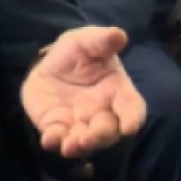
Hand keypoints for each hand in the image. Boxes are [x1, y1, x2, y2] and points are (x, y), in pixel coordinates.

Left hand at [22, 26, 146, 158]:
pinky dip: (54, 142)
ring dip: (79, 146)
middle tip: (88, 137)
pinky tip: (49, 140)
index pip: (132, 108)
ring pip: (84, 141)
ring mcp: (79, 123)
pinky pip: (57, 138)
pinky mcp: (56, 126)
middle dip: (100, 137)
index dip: (132, 118)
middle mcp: (101, 112)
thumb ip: (101, 40)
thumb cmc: (76, 52)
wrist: (48, 62)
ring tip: (70, 146)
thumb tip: (118, 34)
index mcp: (117, 92)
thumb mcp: (86, 41)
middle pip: (108, 131)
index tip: (130, 127)